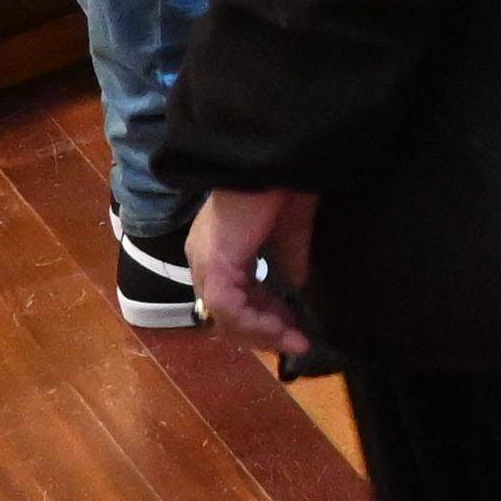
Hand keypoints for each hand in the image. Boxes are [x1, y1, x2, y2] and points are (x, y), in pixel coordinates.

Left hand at [190, 186, 318, 355]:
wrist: (274, 159)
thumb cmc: (283, 185)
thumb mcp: (288, 232)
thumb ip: (288, 262)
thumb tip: (296, 288)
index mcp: (218, 248)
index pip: (233, 298)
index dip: (265, 317)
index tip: (296, 328)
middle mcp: (204, 258)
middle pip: (225, 314)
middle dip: (264, 331)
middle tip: (297, 341)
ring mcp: (206, 262)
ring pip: (224, 316)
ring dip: (262, 333)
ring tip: (294, 339)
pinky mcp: (215, 264)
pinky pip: (229, 308)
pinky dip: (256, 322)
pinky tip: (282, 326)